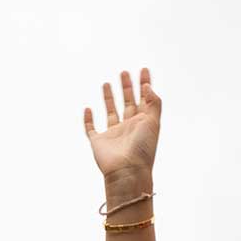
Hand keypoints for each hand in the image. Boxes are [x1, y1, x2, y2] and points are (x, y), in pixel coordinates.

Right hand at [84, 68, 161, 186]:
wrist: (127, 171)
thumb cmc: (142, 149)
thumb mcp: (152, 123)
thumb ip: (153, 103)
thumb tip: (147, 86)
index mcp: (143, 123)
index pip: (145, 99)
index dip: (145, 84)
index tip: (144, 70)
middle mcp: (129, 127)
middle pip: (128, 103)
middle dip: (127, 87)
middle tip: (124, 72)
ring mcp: (113, 135)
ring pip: (111, 112)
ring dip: (109, 98)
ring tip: (107, 83)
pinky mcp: (98, 142)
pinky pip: (91, 129)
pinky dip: (88, 120)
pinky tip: (88, 109)